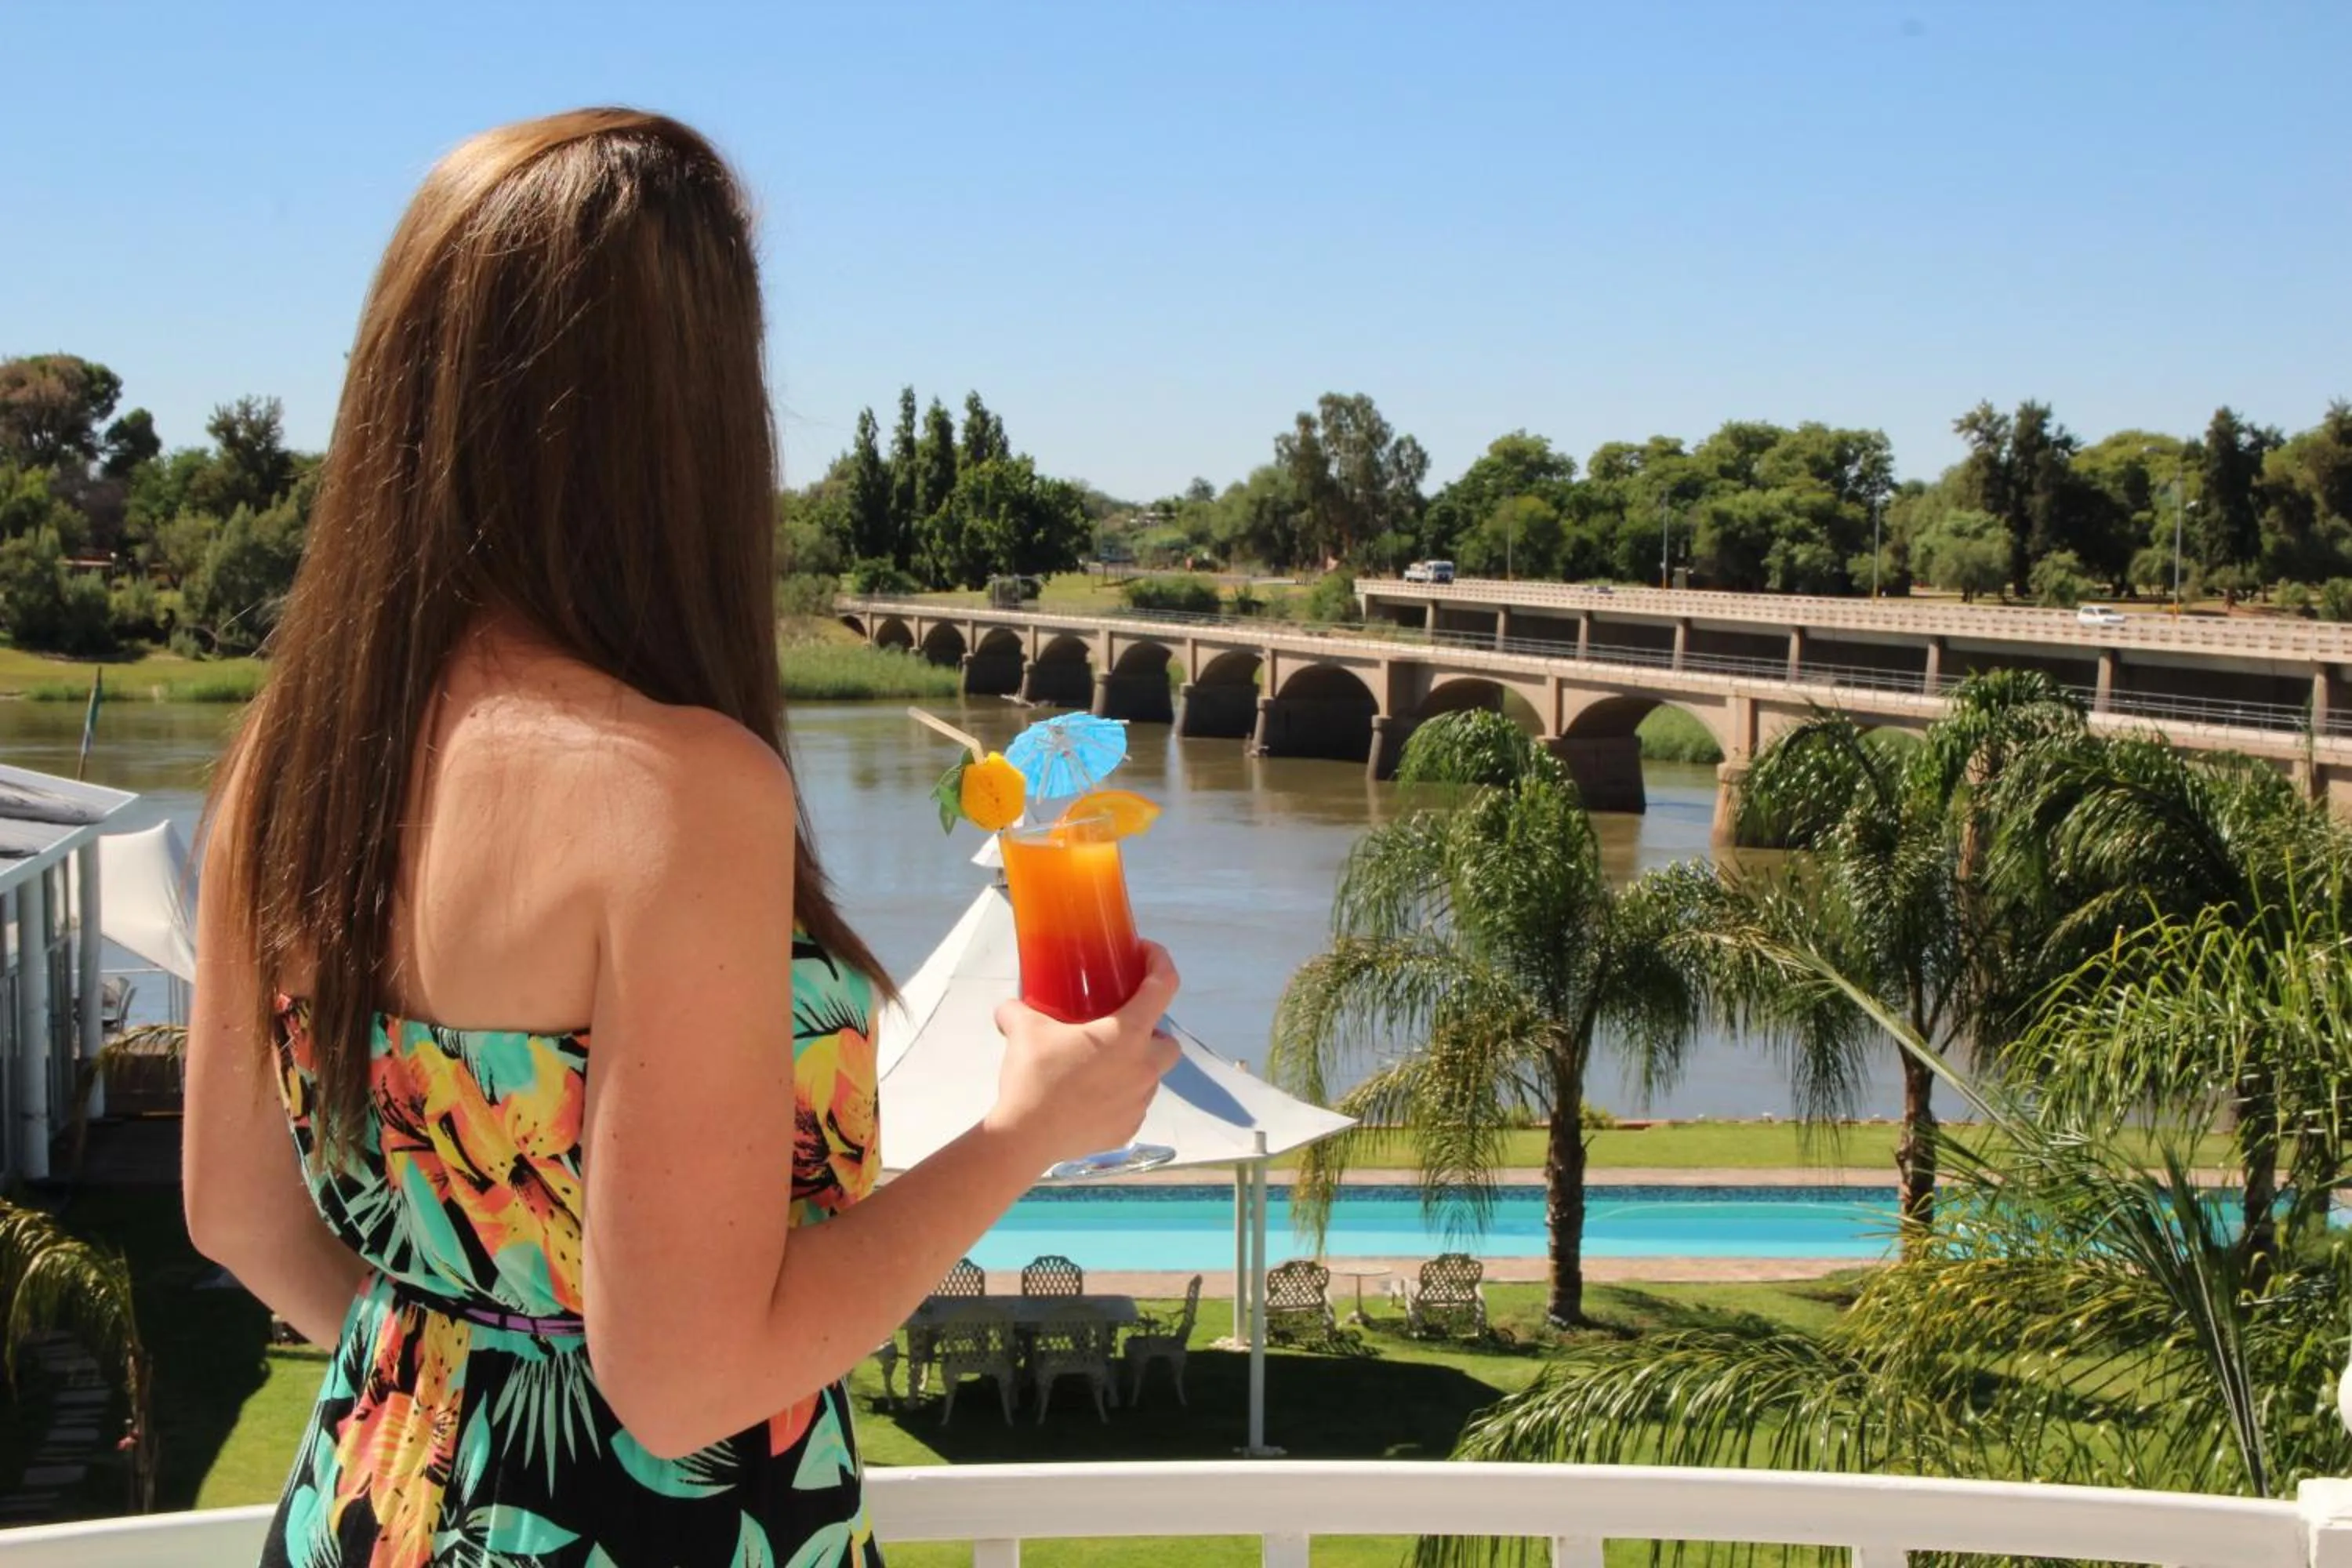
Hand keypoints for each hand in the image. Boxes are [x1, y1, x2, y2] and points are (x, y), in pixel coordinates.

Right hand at [987, 944, 1180, 1168]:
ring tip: (1099, 1067)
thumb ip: (1018, 1010)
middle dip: (1151, 1034)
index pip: (1163, 987)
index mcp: (1127, 1034)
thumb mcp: (1023, 1030)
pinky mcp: (1127, 1129)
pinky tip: (1091, 1098)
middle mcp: (1144, 1068)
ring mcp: (1139, 1102)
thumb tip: (1007, 1009)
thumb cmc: (1034, 1077)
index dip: (1160, 963)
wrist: (1025, 1138)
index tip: (1146, 955)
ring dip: (1134, 1067)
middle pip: (1169, 1043)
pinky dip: (1120, 1097)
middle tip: (1118, 1029)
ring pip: (1151, 1077)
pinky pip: (1133, 1106)